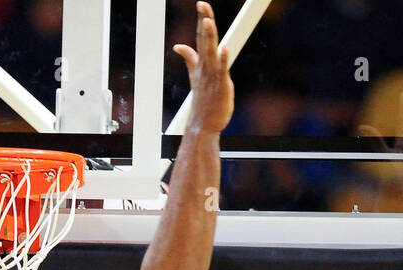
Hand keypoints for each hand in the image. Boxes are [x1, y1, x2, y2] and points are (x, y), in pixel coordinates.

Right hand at [175, 3, 233, 132]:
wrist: (203, 125)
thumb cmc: (203, 101)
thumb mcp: (195, 76)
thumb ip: (190, 59)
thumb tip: (178, 46)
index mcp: (200, 63)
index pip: (200, 37)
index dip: (201, 20)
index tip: (201, 4)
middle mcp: (206, 67)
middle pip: (204, 40)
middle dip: (204, 21)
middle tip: (202, 4)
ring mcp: (213, 76)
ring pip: (211, 52)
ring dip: (209, 37)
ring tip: (208, 21)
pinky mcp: (222, 86)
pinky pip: (222, 70)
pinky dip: (223, 59)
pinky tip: (225, 48)